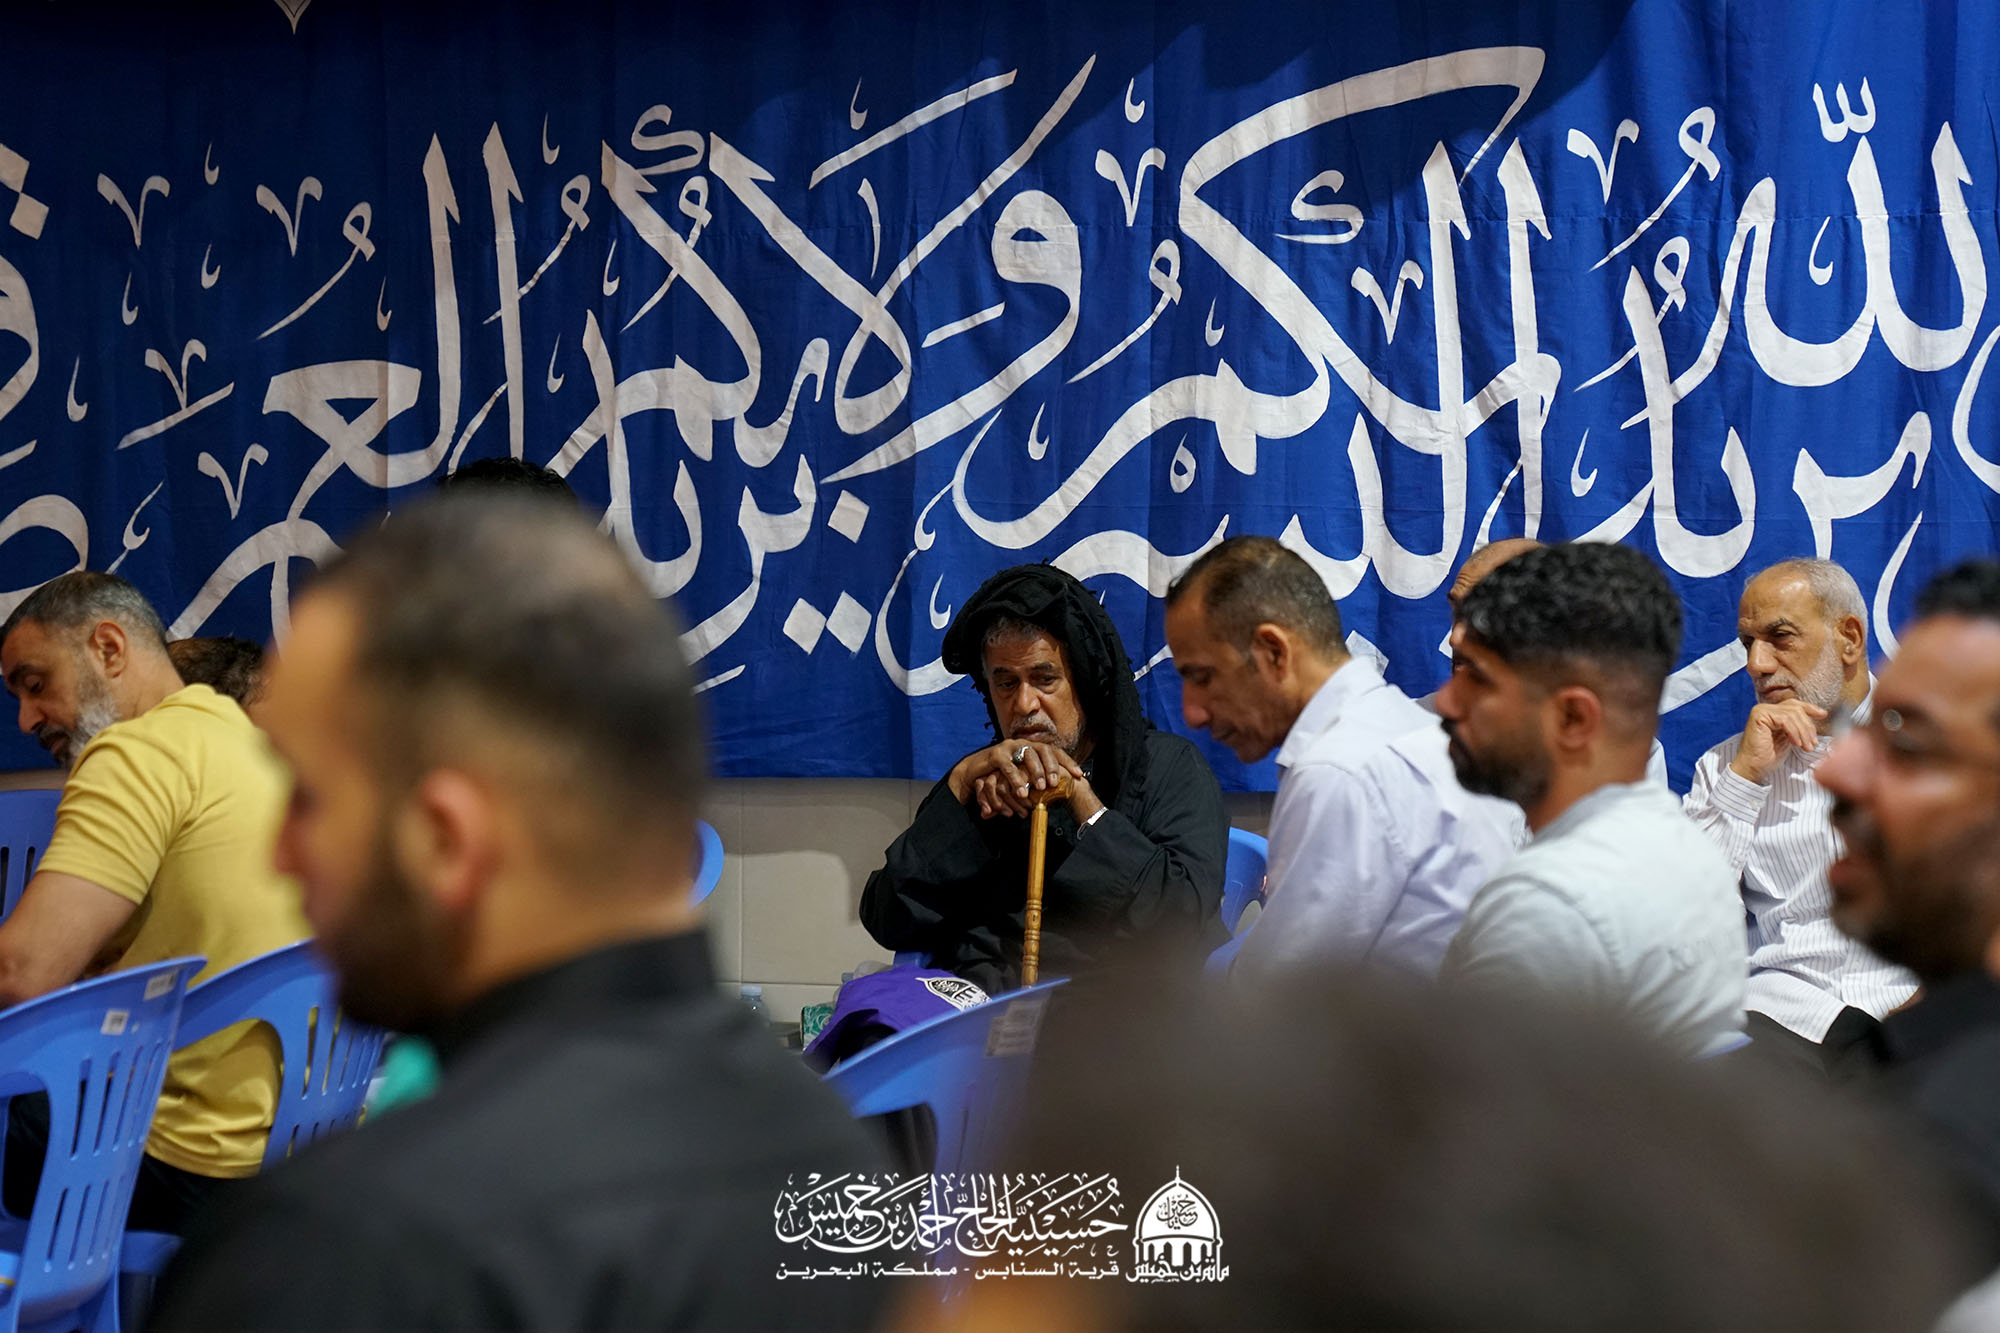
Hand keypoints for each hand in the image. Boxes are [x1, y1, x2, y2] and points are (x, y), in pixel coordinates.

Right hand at [949, 741, 1082, 818]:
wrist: (974, 773)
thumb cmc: (1002, 777)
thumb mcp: (1023, 777)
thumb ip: (1038, 781)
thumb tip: (1059, 790)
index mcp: (1032, 748)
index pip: (1054, 751)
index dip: (1068, 762)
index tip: (1078, 775)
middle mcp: (1023, 743)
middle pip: (1043, 750)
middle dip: (1051, 767)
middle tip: (1055, 783)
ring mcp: (1009, 746)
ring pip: (1028, 755)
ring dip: (1035, 772)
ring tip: (1040, 789)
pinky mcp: (996, 754)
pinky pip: (1008, 766)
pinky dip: (1015, 779)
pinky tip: (1021, 792)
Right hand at [1728, 699, 1827, 783]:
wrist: (1754, 767)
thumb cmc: (1770, 756)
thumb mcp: (1790, 738)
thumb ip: (1798, 726)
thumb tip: (1820, 714)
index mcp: (1772, 712)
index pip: (1794, 705)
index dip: (1810, 708)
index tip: (1823, 715)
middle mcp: (1765, 708)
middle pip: (1796, 709)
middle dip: (1808, 726)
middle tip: (1813, 743)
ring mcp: (1761, 711)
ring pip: (1792, 714)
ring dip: (1803, 732)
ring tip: (1807, 747)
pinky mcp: (1759, 716)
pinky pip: (1785, 720)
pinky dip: (1794, 732)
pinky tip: (1796, 744)